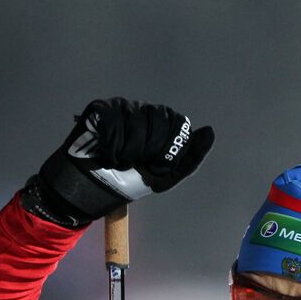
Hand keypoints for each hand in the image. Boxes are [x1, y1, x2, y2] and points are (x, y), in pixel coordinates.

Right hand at [26, 98, 214, 225]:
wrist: (91, 190)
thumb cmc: (127, 184)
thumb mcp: (165, 177)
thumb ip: (190, 156)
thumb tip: (209, 131)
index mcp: (159, 125)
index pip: (175, 121)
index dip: (166, 146)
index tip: (153, 162)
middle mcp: (141, 112)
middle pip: (158, 118)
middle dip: (147, 148)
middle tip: (134, 162)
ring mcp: (120, 108)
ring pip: (135, 119)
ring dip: (127, 149)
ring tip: (117, 159)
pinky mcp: (99, 110)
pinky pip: (114, 121)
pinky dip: (110, 144)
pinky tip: (105, 153)